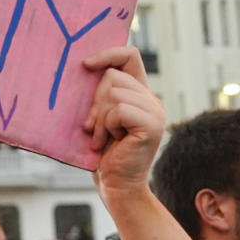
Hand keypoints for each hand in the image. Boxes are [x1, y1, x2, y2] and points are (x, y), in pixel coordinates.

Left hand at [82, 46, 164, 207]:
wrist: (116, 186)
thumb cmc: (102, 154)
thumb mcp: (99, 117)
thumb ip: (101, 95)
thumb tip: (84, 66)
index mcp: (139, 94)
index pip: (130, 56)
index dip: (108, 53)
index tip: (85, 65)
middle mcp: (151, 99)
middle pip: (114, 76)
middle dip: (95, 101)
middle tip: (92, 127)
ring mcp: (154, 112)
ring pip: (114, 93)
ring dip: (99, 118)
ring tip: (101, 138)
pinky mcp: (151, 125)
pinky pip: (118, 110)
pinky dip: (106, 126)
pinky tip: (110, 142)